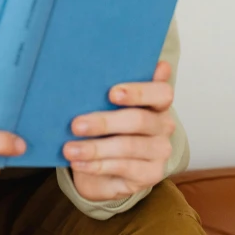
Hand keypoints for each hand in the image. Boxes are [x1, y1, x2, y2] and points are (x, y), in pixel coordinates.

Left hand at [62, 61, 174, 201]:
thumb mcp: (109, 102)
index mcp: (159, 101)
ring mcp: (160, 151)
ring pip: (127, 147)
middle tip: (75, 124)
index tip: (111, 92)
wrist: (108, 164)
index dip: (138, 92)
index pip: (161, 92)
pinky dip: (96, 165)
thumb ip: (114, 83)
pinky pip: (122, 168)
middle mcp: (165, 125)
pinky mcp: (151, 174)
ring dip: (94, 148)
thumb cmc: (109, 122)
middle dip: (104, 122)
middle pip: (138, 121)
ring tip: (69, 149)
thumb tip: (113, 59)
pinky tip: (78, 162)